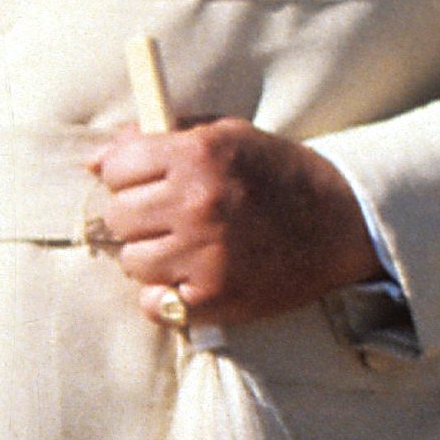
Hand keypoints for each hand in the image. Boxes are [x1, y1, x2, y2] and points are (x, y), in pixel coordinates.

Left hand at [86, 119, 380, 328]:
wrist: (344, 222)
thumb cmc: (276, 174)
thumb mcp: (226, 135)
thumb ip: (159, 138)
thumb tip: (96, 159)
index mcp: (199, 155)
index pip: (117, 168)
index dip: (126, 176)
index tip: (146, 183)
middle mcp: (199, 203)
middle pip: (117, 216)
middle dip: (136, 217)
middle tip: (168, 219)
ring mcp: (205, 253)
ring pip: (131, 261)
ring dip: (151, 257)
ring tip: (185, 249)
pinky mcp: (215, 297)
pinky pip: (153, 304)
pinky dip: (164, 298)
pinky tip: (189, 280)